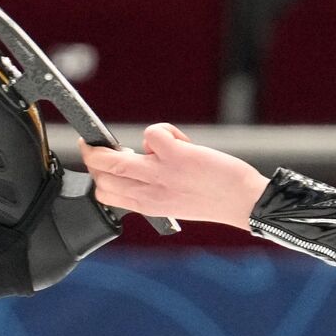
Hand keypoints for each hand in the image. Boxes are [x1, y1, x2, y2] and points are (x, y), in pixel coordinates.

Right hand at [78, 123, 269, 229]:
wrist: (242, 203)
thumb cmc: (211, 200)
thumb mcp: (172, 203)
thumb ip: (150, 190)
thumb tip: (136, 162)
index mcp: (147, 206)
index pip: (104, 194)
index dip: (97, 175)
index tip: (99, 161)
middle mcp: (149, 193)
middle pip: (101, 175)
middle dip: (94, 155)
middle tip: (100, 144)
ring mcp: (161, 174)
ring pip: (115, 159)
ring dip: (111, 144)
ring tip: (143, 143)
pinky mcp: (178, 156)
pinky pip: (151, 134)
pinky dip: (161, 130)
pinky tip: (177, 139)